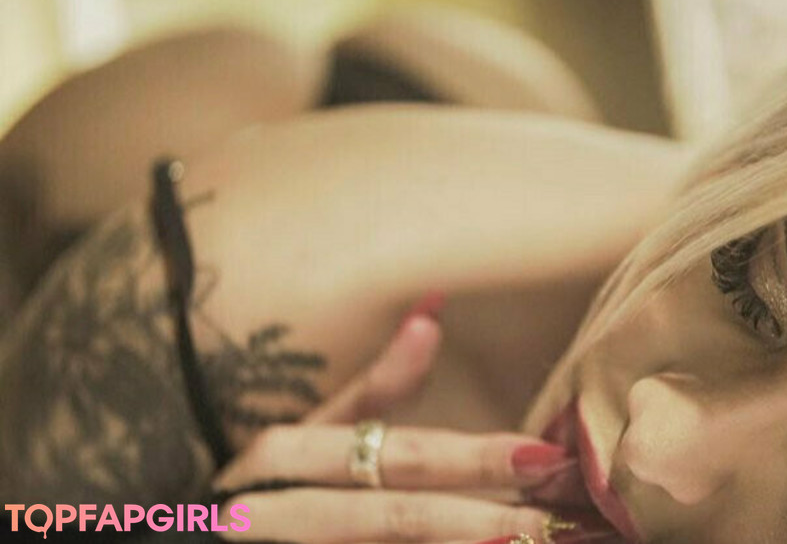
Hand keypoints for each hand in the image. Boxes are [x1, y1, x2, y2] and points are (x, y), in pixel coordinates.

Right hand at [212, 296, 605, 542]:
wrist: (188, 538)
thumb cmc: (257, 487)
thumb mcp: (307, 431)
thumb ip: (372, 386)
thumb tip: (433, 309)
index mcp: (282, 456)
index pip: (387, 453)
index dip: (465, 458)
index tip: (540, 455)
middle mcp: (271, 508)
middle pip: (385, 513)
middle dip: (471, 515)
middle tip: (552, 516)